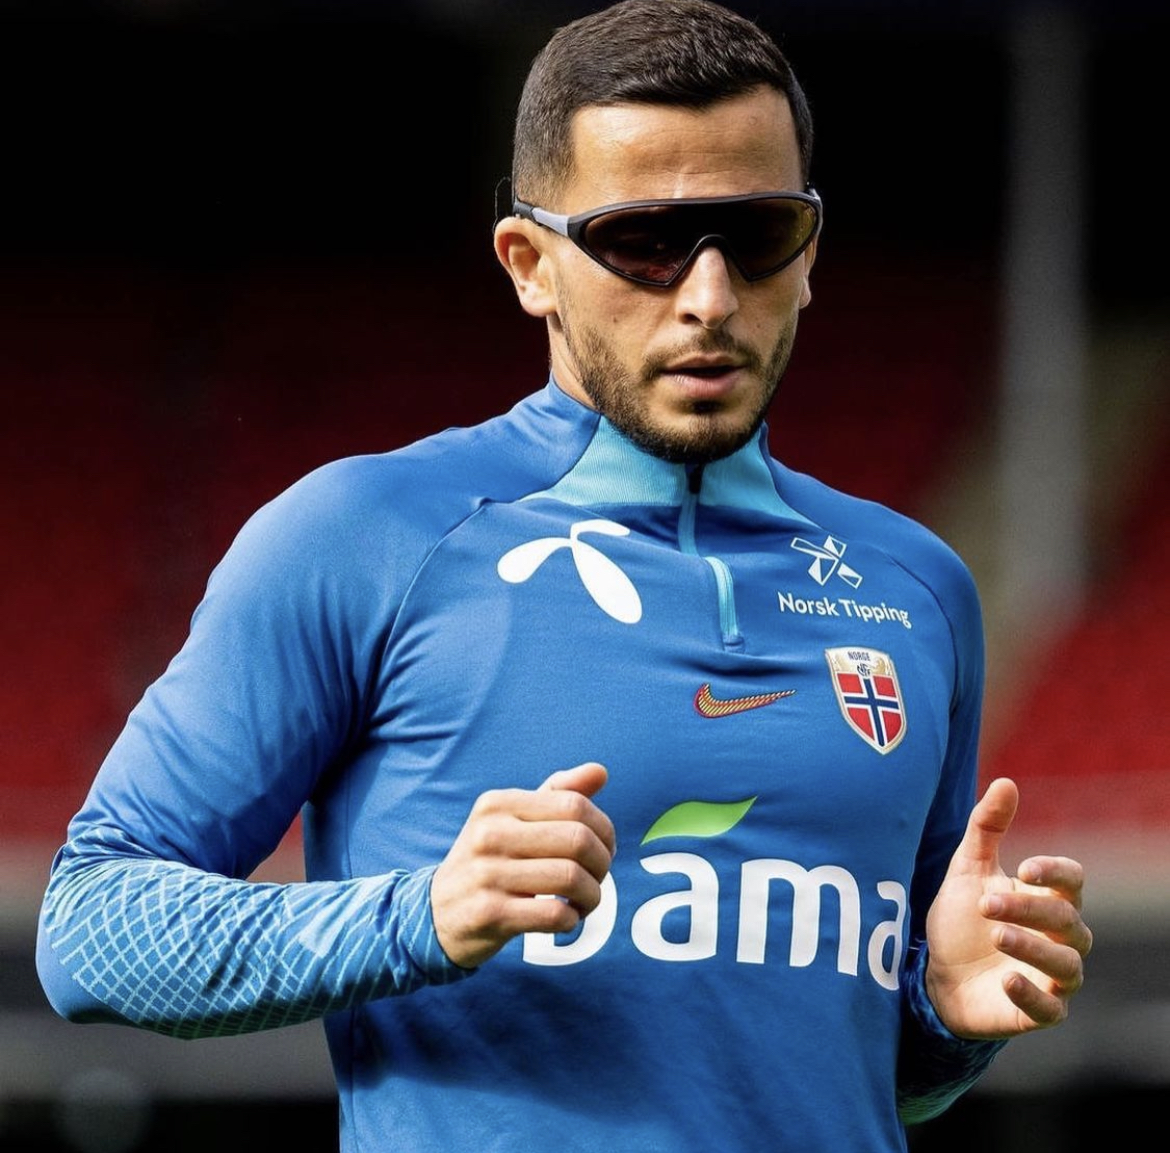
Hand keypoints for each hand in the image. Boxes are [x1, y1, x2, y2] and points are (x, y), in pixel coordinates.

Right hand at [430, 762, 615, 968]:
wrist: (437, 913)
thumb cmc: (489, 861)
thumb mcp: (513, 820)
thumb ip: (558, 794)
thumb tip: (600, 771)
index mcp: (499, 803)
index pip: (575, 805)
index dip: (603, 829)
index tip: (603, 849)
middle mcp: (490, 833)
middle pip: (578, 841)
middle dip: (601, 863)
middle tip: (597, 878)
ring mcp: (486, 874)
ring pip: (571, 878)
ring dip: (591, 896)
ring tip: (583, 902)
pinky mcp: (489, 914)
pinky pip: (554, 915)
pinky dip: (571, 919)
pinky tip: (565, 918)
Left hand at [923, 777, 1091, 1039]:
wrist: (936, 975)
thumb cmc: (962, 919)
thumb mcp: (967, 870)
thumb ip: (986, 828)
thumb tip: (1006, 782)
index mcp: (1045, 899)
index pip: (1072, 881)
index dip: (1056, 872)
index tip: (1024, 867)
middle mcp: (1058, 938)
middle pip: (1067, 920)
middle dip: (1030, 909)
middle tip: (987, 903)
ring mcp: (1051, 977)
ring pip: (1067, 964)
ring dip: (1034, 947)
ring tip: (996, 935)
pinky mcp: (1038, 1012)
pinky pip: (1051, 1010)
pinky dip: (1033, 996)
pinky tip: (1006, 981)